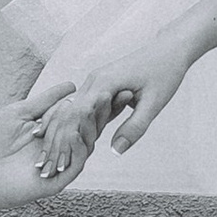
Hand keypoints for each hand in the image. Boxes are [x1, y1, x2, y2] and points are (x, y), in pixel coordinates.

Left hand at [0, 94, 88, 216]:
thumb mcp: (18, 114)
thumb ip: (44, 101)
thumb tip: (71, 86)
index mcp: (51, 131)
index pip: (74, 115)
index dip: (81, 102)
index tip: (91, 86)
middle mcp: (58, 148)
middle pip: (84, 128)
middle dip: (88, 112)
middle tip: (97, 96)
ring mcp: (59, 164)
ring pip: (84, 144)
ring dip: (86, 126)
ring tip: (86, 111)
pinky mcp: (56, 181)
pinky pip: (76, 165)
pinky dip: (79, 149)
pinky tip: (77, 134)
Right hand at [37, 31, 190, 172]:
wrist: (170, 50)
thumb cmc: (165, 73)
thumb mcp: (154, 103)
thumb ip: (135, 127)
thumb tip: (116, 150)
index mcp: (103, 82)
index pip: (75, 114)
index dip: (66, 139)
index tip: (59, 161)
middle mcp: (93, 80)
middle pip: (67, 113)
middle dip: (57, 139)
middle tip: (46, 167)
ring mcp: (95, 82)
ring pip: (72, 110)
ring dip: (63, 132)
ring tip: (50, 158)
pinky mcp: (100, 85)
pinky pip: (83, 107)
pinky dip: (75, 124)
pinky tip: (67, 141)